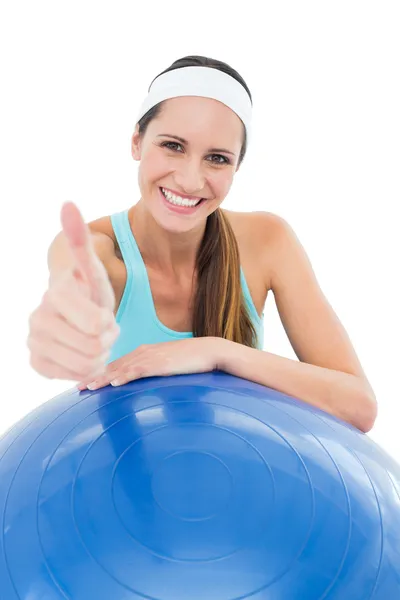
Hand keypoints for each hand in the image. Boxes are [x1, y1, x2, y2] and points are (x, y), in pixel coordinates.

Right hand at [27, 202, 119, 381]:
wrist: (75, 315)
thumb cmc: (88, 292)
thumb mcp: (93, 269)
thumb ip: (83, 242)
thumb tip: (68, 204)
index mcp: (56, 293)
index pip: (97, 323)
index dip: (108, 323)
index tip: (104, 315)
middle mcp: (38, 317)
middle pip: (94, 346)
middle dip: (106, 339)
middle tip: (102, 329)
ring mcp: (34, 341)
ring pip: (86, 364)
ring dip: (99, 355)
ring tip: (94, 340)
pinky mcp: (37, 363)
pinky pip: (74, 376)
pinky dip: (86, 369)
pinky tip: (82, 353)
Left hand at [78, 337, 225, 389]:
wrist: (210, 352)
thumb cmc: (192, 361)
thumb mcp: (169, 368)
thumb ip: (156, 375)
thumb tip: (149, 390)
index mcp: (144, 353)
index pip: (117, 364)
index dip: (99, 372)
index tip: (85, 382)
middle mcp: (144, 352)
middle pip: (113, 365)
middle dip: (94, 376)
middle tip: (77, 388)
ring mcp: (152, 357)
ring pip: (121, 368)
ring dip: (103, 378)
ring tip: (88, 388)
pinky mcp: (161, 364)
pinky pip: (138, 370)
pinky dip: (124, 376)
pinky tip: (113, 383)